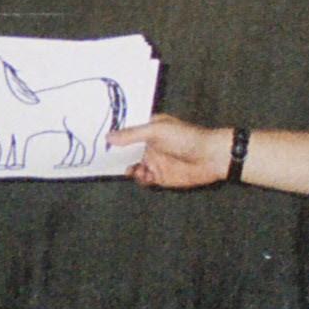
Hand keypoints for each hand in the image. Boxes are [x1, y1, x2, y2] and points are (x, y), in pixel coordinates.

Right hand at [109, 113, 231, 188]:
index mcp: (148, 129)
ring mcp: (154, 161)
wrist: (210, 157)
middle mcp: (149, 145)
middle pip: (125, 151)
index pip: (126, 131)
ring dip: (126, 167)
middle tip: (101, 157)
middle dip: (115, 154)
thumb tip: (109, 137)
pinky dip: (138, 178)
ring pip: (132, 166)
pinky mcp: (160, 176)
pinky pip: (143, 179)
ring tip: (124, 166)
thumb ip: (132, 135)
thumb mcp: (156, 131)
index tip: (98, 137)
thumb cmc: (186, 137)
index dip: (113, 134)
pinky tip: (141, 174)